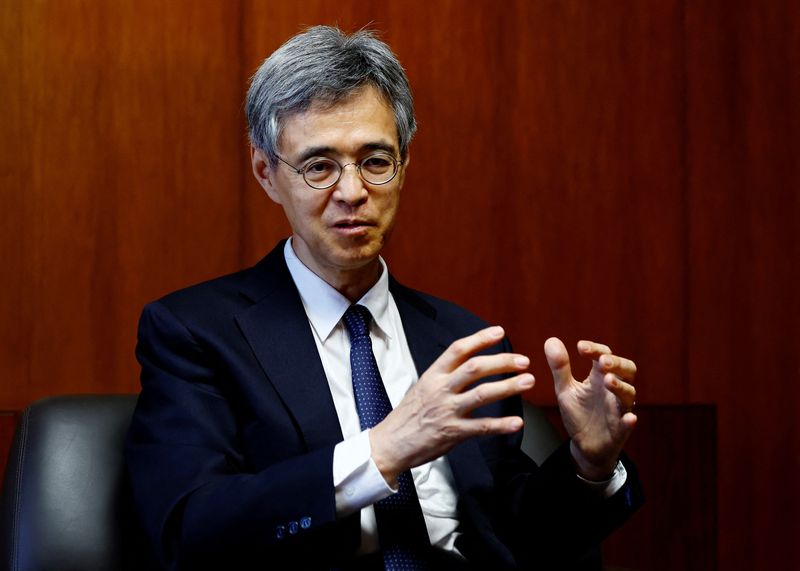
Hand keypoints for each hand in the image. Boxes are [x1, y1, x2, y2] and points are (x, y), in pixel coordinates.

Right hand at [370, 326, 533, 484]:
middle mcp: (441, 389)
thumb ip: (445, 375)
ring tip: (527, 382)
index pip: (458, 350)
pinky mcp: (452, 432)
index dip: (480, 339)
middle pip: (475, 368)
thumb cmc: (408, 415)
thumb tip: (468, 361)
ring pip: (482, 394)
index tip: (499, 332)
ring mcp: (447, 410)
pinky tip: (517, 422)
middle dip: (502, 362)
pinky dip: (501, 425)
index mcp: (433, 375)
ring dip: (508, 386)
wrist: (390, 443)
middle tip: (523, 361)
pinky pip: (481, 427)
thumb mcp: (422, 386)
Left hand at [544, 337, 636, 480]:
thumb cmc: (579, 413)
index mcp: (599, 377)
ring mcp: (619, 409)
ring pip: (629, 394)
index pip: (604, 356)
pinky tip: (629, 417)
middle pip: (627, 370)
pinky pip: (628, 424)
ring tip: (607, 380)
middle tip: (603, 361)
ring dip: (620, 386)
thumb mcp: (565, 389)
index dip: (595, 349)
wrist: (584, 444)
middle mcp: (613, 390)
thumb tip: (551, 340)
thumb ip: (560, 367)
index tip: (580, 347)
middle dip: (617, 363)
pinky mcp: (620, 429)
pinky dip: (629, 420)